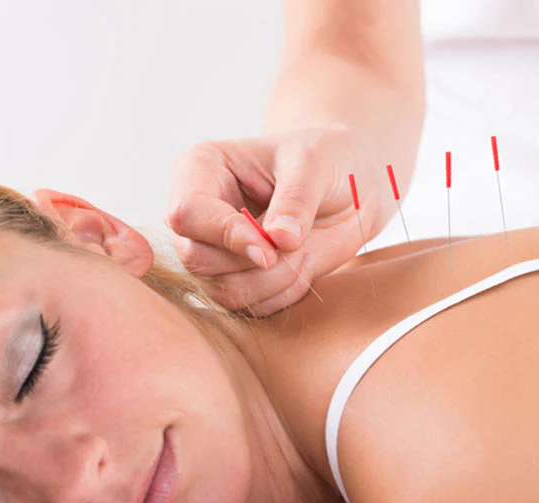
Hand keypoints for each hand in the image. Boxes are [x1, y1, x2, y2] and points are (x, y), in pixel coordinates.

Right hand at [164, 126, 391, 316]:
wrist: (350, 185)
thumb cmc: (326, 159)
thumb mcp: (314, 165)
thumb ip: (295, 200)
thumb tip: (278, 240)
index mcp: (200, 169)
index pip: (187, 213)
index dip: (226, 235)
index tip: (271, 248)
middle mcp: (197, 213)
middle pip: (195, 258)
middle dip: (252, 264)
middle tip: (298, 248)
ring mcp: (211, 249)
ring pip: (219, 289)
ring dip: (271, 284)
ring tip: (305, 255)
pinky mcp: (232, 279)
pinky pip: (246, 306)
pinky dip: (280, 296)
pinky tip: (304, 269)